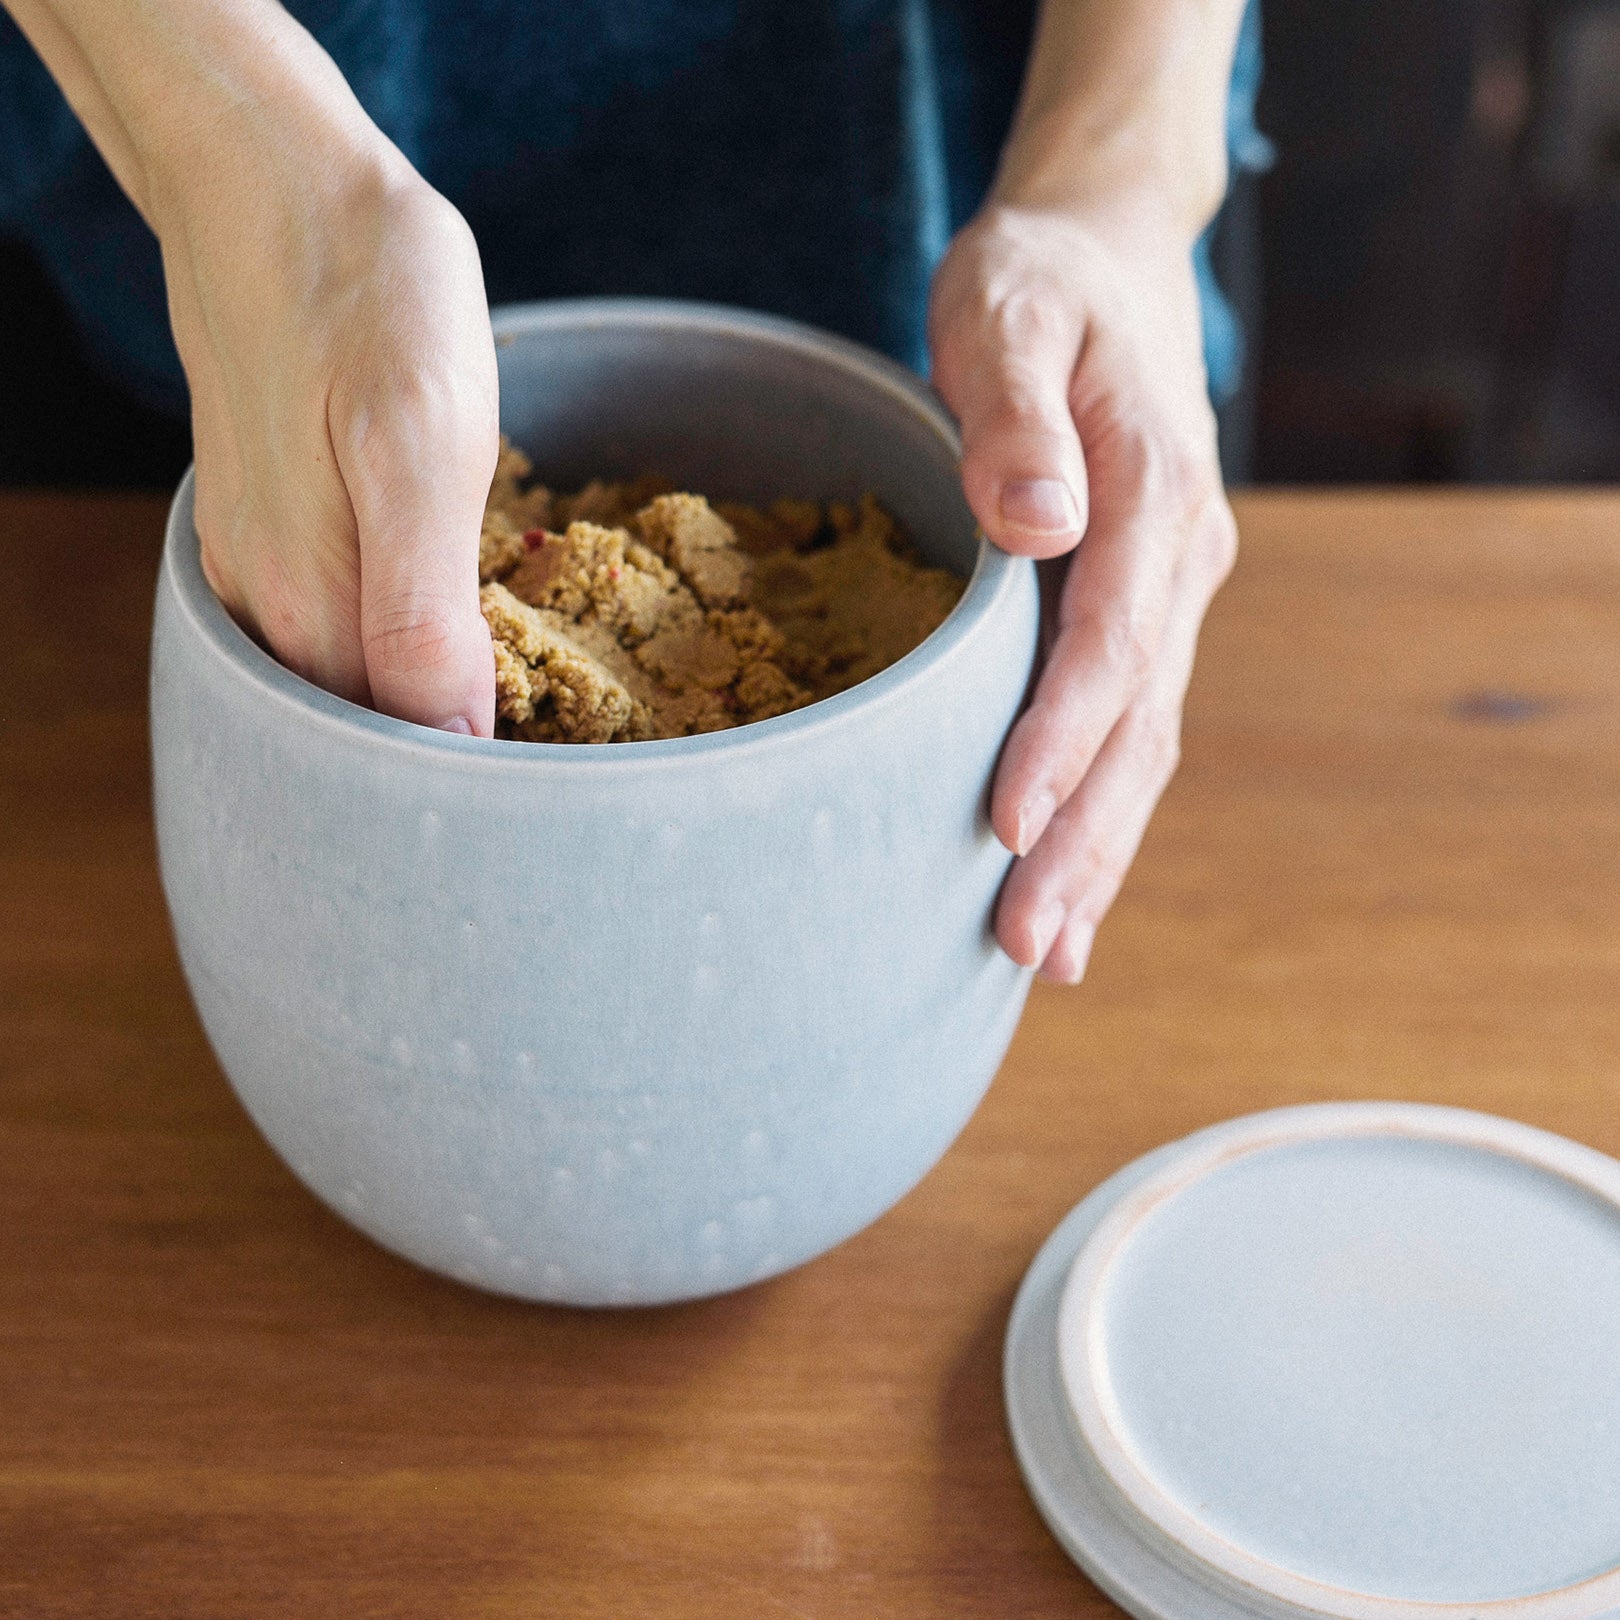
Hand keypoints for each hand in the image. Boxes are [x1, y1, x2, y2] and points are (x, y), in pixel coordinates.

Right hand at [156, 109, 497, 733]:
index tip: (556, 798)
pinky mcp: (273, 529)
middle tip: (557, 768)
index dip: (474, 790)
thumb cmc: (363, 292)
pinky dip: (400, 653)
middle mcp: (274, 609)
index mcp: (314, 606)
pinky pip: (338, 629)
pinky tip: (456, 638)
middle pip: (365, 740)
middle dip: (452, 768)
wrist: (275, 176)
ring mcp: (264, 569)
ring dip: (430, 713)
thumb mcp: (417, 444)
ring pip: (350, 689)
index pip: (396, 757)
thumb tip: (449, 742)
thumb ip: (419, 610)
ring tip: (527, 724)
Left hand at [929, 197, 1237, 982]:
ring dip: (1097, 849)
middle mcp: (1178, 556)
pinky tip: (1071, 888)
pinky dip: (1102, 811)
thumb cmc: (1036, 284)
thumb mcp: (1007, 310)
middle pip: (1140, 720)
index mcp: (1152, 487)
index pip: (1111, 638)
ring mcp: (1168, 590)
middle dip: (1082, 836)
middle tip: (1025, 942)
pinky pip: (1131, 725)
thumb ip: (1016, 411)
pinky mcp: (1140, 610)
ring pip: (1146, 743)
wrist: (1101, 261)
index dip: (1062, 736)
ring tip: (1046, 952)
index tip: (1005, 823)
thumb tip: (1039, 522)